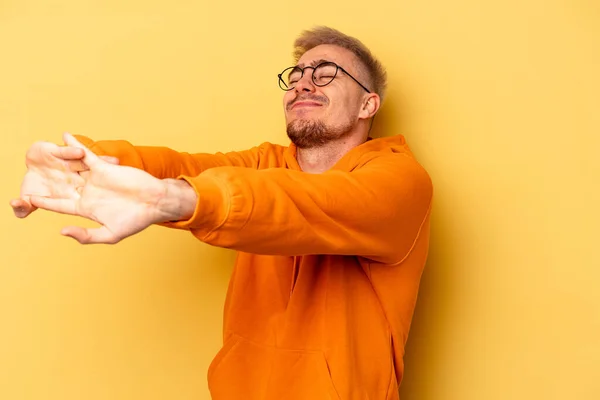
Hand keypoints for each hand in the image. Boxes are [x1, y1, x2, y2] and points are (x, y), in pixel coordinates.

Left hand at [25, 133, 175, 243]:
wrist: (156, 202)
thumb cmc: (136, 221)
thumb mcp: (110, 235)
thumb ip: (86, 236)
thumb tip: (62, 231)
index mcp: (88, 209)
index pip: (61, 206)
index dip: (45, 202)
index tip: (29, 200)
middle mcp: (89, 193)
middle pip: (62, 185)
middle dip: (47, 181)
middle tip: (30, 174)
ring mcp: (96, 179)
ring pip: (71, 168)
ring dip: (58, 160)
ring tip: (42, 152)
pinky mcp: (104, 168)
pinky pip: (86, 155)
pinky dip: (76, 145)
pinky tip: (64, 136)